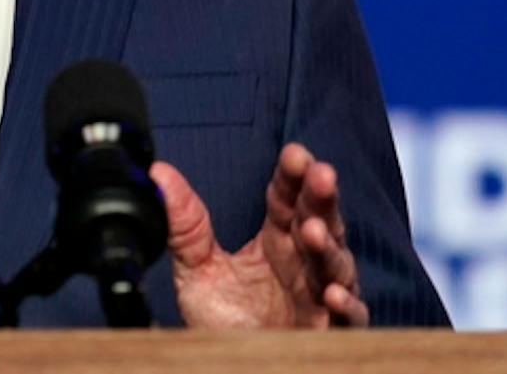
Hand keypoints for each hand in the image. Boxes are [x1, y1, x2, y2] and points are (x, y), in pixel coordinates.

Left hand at [152, 143, 369, 328]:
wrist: (231, 367)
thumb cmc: (225, 322)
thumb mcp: (197, 270)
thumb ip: (184, 224)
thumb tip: (158, 174)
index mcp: (277, 239)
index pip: (288, 198)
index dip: (293, 175)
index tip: (295, 154)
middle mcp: (303, 262)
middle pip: (320, 221)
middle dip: (322, 197)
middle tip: (321, 174)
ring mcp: (318, 295)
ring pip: (336, 264)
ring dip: (329, 247)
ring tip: (314, 231)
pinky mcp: (327, 332)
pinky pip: (348, 317)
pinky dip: (345, 304)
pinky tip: (332, 293)